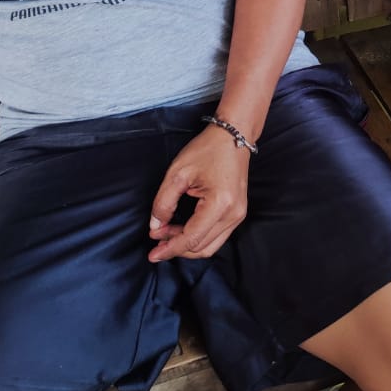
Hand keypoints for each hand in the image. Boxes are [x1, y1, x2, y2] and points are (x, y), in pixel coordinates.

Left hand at [147, 126, 250, 261]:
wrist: (234, 136)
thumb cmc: (208, 150)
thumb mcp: (178, 173)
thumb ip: (163, 202)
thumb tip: (156, 226)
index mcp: (220, 203)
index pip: (191, 238)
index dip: (170, 249)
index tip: (152, 254)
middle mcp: (233, 214)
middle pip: (201, 247)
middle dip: (175, 247)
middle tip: (155, 240)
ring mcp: (238, 215)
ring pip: (209, 246)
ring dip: (186, 245)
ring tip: (165, 236)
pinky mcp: (237, 213)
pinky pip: (216, 236)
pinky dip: (198, 238)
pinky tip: (181, 230)